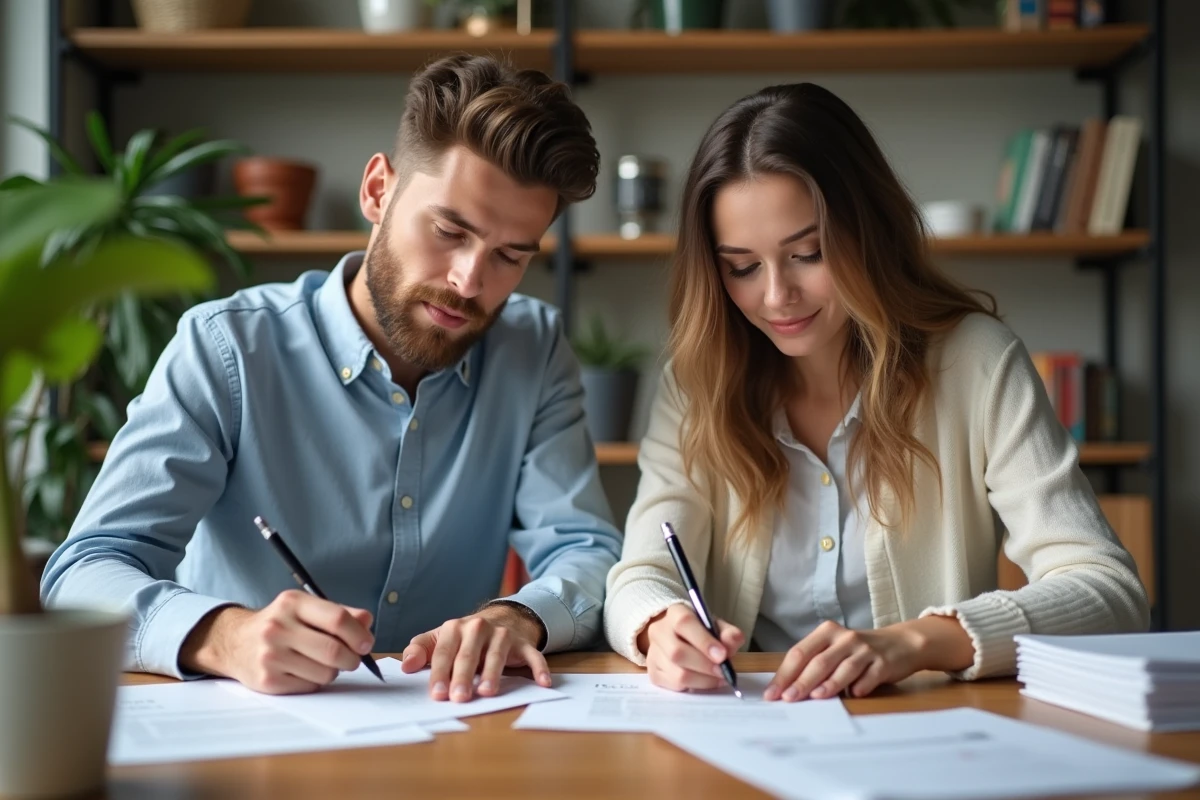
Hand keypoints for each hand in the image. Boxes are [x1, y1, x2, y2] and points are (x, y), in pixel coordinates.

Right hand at [179, 590, 374, 694]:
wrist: (235, 642)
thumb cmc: (281, 624)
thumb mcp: (306, 609)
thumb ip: (339, 613)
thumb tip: (367, 623)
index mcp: (292, 603)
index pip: (337, 619)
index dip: (359, 634)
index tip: (366, 644)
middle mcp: (278, 627)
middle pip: (333, 650)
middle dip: (352, 658)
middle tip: (352, 659)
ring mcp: (270, 655)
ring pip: (325, 673)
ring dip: (334, 671)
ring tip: (323, 663)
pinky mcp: (267, 680)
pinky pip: (310, 686)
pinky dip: (316, 682)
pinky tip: (304, 671)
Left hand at [400, 605, 550, 701]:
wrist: (502, 619)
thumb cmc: (464, 638)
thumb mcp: (439, 639)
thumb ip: (420, 650)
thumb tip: (406, 666)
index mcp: (455, 628)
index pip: (444, 652)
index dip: (440, 673)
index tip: (437, 694)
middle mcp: (479, 628)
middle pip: (469, 655)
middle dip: (463, 677)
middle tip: (458, 698)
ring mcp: (503, 635)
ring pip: (497, 654)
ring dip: (493, 673)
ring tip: (487, 692)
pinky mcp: (524, 644)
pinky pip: (533, 656)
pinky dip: (538, 668)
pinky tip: (543, 683)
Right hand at [640, 603, 744, 692]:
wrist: (681, 639)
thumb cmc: (702, 632)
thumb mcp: (718, 627)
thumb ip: (729, 634)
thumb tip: (730, 646)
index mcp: (675, 613)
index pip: (684, 623)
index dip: (704, 641)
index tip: (722, 655)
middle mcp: (659, 631)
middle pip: (677, 652)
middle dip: (705, 665)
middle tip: (723, 672)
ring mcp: (653, 653)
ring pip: (677, 673)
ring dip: (702, 680)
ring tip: (718, 678)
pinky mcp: (653, 673)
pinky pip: (674, 686)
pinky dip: (694, 687)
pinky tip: (705, 681)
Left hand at [765, 616, 974, 700]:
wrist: (901, 644)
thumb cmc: (858, 650)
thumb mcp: (834, 649)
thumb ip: (814, 663)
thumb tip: (786, 688)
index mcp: (826, 632)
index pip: (799, 653)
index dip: (784, 674)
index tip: (772, 693)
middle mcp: (844, 638)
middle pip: (818, 661)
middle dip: (801, 681)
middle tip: (788, 698)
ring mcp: (865, 650)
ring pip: (843, 669)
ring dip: (829, 684)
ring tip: (815, 697)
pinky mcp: (883, 663)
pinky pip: (868, 677)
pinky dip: (860, 687)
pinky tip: (852, 695)